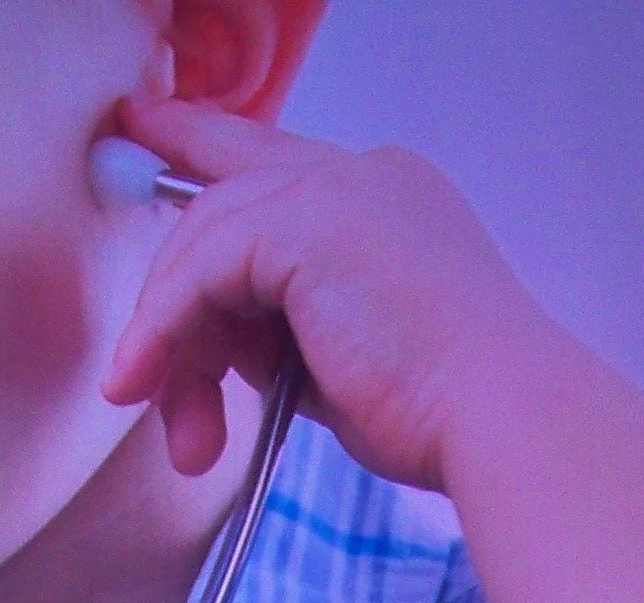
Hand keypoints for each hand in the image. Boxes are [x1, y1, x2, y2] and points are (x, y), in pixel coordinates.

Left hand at [100, 96, 565, 493]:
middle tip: (142, 388)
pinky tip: (151, 380)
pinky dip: (166, 329)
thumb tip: (212, 340)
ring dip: (171, 341)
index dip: (202, 146)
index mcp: (388, 197)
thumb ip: (282, 329)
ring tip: (180, 431)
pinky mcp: (305, 221)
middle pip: (223, 209)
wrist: (500, 417)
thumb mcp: (345, 357)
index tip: (145, 130)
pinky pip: (199, 268)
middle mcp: (362, 174)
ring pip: (204, 241)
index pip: (273, 164)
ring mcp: (336, 188)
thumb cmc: (444, 411)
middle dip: (174, 309)